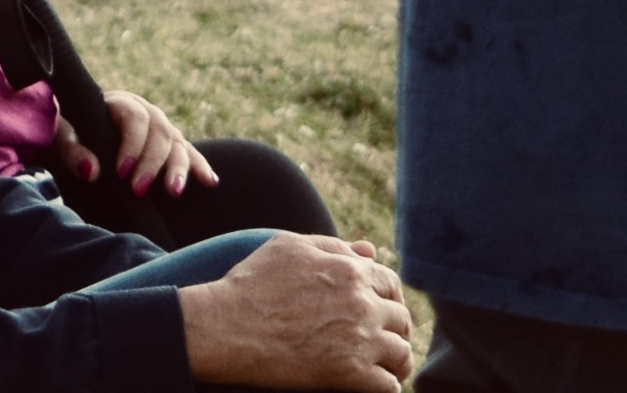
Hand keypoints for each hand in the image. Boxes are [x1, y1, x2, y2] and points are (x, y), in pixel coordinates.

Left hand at [70, 90, 215, 196]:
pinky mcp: (168, 147)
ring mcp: (159, 129)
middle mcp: (144, 112)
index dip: (131, 144)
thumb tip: (92, 171)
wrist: (70, 140)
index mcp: (118, 102)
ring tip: (174, 191)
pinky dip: (199, 167)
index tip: (121, 173)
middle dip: (152, 162)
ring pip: (177, 142)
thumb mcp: (60, 140)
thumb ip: (72, 153)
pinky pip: (188, 154)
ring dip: (179, 167)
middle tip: (139, 190)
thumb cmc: (64, 136)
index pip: (134, 117)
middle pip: (159, 131)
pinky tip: (210, 182)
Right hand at [178, 236, 414, 392]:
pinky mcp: (349, 374)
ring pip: (401, 353)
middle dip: (396, 330)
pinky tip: (373, 385)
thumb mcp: (289, 247)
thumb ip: (333, 246)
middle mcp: (361, 303)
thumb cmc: (251, 284)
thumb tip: (371, 252)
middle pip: (401, 319)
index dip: (390, 299)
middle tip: (385, 343)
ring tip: (385, 368)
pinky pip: (389, 385)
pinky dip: (386, 386)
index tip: (382, 312)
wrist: (225, 327)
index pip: (391, 284)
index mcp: (350, 271)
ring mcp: (358, 339)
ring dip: (395, 361)